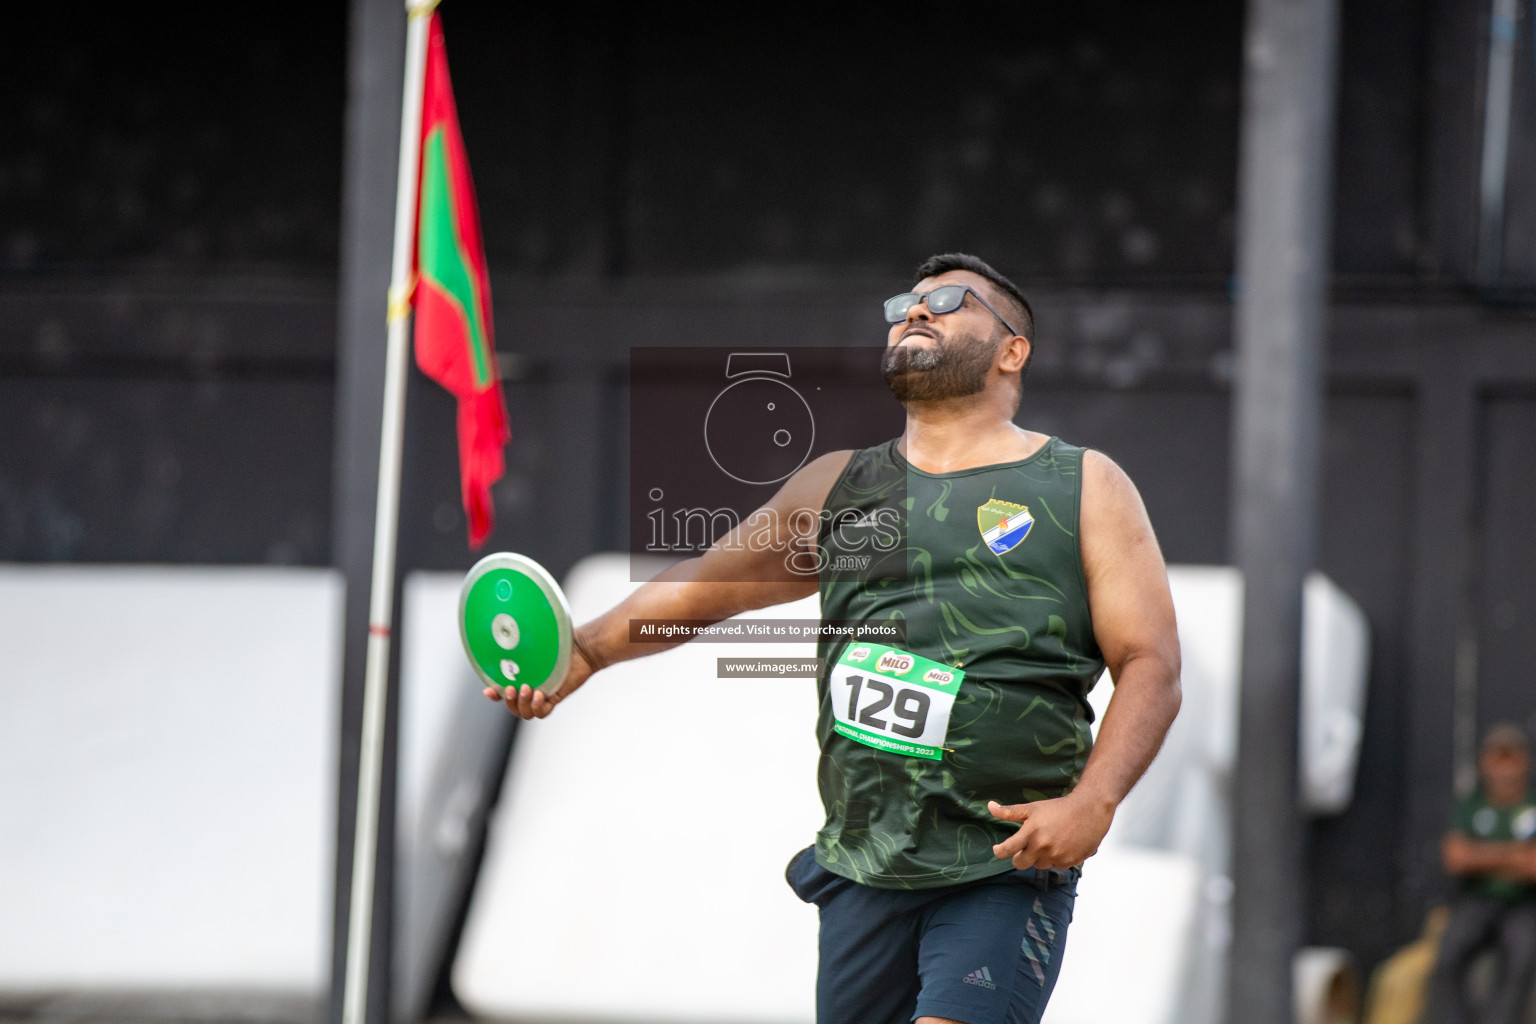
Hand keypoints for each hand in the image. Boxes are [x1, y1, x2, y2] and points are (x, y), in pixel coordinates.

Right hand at [483, 632, 597, 719]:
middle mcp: (530, 687)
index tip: (488, 690)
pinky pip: (542, 713)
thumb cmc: (560, 640)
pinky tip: (540, 695)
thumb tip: (503, 627)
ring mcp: (542, 695)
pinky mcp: (555, 698)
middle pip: (512, 705)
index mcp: (521, 676)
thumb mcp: (536, 639)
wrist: (582, 647)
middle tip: (511, 688)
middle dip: (507, 700)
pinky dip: (538, 707)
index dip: (493, 694)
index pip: (501, 690)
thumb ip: (521, 640)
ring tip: (526, 689)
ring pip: (525, 712)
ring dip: (521, 704)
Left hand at [987, 792, 1114, 869]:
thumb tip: (989, 806)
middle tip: (1025, 846)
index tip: (998, 850)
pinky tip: (1061, 845)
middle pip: (1020, 863)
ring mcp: (1057, 856)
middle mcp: (1043, 847)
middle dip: (1020, 856)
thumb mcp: (1032, 808)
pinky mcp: (1070, 862)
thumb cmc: (1058, 808)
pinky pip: (1055, 866)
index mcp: (1031, 832)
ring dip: (1039, 857)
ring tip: (1048, 841)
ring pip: (1039, 865)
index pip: (1007, 850)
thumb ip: (1009, 812)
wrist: (1089, 810)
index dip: (999, 851)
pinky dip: (1055, 858)